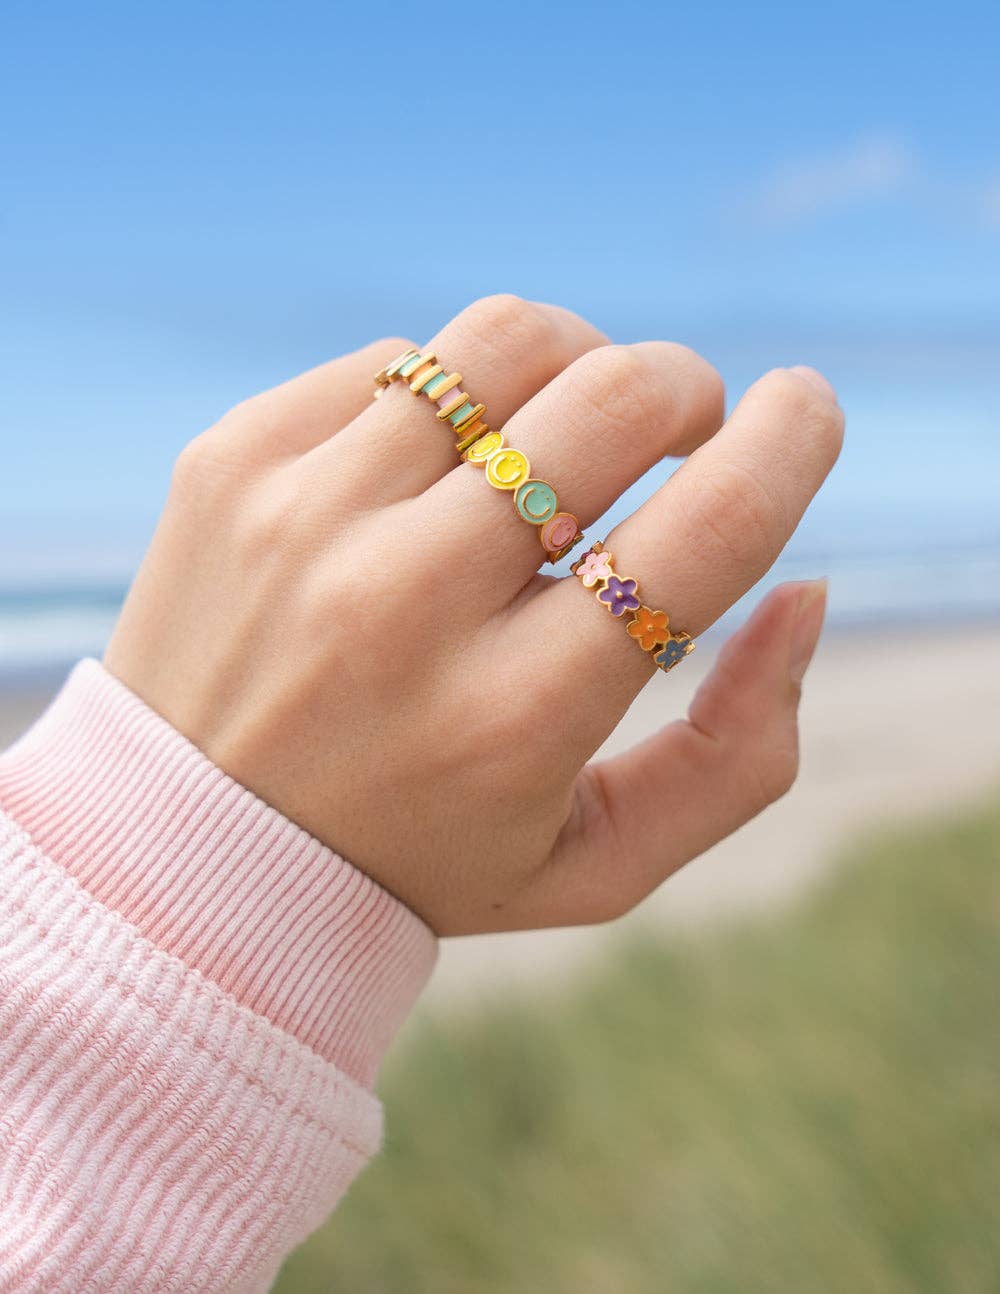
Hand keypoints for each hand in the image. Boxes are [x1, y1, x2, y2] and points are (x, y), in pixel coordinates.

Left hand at [104, 295, 842, 935]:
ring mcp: (303, 518)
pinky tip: (434, 475)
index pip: (705, 532)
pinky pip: (396, 362)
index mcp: (513, 719)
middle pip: (615, 401)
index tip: (805, 407)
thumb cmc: (414, 859)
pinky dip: (452, 401)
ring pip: (506, 342)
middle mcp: (404, 607)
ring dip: (579, 361)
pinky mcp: (232, 462)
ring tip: (566, 430)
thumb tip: (807, 591)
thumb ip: (735, 758)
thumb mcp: (591, 865)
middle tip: (680, 430)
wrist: (183, 850)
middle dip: (686, 391)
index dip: (788, 445)